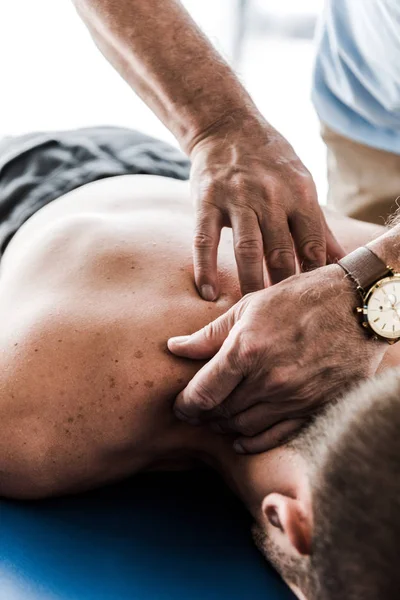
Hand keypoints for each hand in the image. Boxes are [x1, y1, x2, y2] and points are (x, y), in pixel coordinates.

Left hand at [168, 265, 385, 452]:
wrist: (357, 306)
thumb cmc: (300, 298)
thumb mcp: (250, 306)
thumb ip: (210, 334)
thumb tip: (174, 348)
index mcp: (247, 350)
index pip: (203, 392)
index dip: (185, 404)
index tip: (180, 405)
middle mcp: (269, 380)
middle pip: (221, 412)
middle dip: (203, 414)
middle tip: (196, 411)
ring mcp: (294, 398)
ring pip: (244, 427)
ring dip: (224, 427)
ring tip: (216, 419)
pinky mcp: (315, 408)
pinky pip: (276, 436)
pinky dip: (253, 442)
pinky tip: (241, 440)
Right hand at [189, 113, 343, 299]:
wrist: (227, 126)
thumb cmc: (270, 162)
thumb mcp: (301, 185)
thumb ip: (317, 226)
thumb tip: (339, 262)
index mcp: (299, 194)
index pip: (311, 244)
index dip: (313, 275)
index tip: (310, 300)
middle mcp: (270, 197)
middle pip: (281, 252)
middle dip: (282, 285)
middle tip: (281, 313)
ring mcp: (236, 198)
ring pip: (247, 250)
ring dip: (250, 282)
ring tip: (250, 309)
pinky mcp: (206, 201)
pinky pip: (204, 240)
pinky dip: (205, 268)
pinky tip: (207, 293)